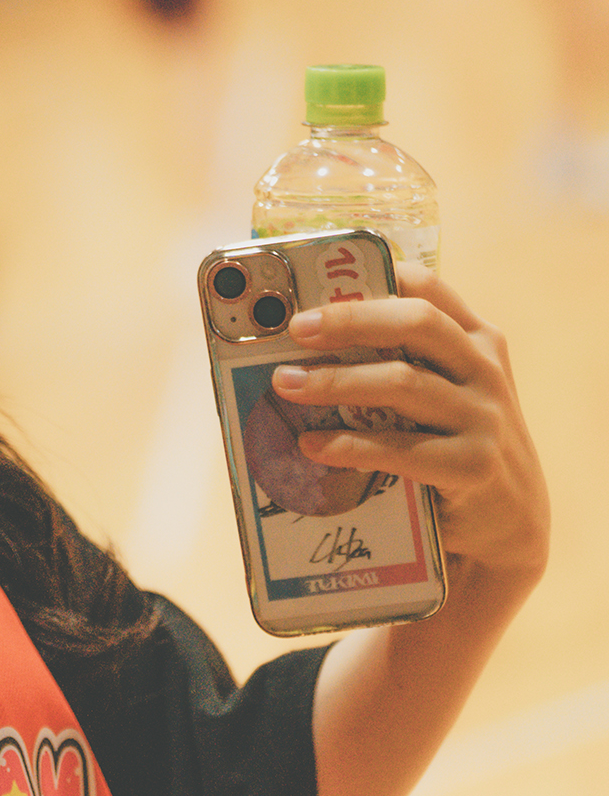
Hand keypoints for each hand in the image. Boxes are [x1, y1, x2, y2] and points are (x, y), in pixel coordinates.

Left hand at [275, 264, 547, 585]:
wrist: (510, 520)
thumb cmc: (456, 441)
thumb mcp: (445, 390)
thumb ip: (402, 359)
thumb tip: (307, 338)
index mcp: (477, 339)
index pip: (428, 287)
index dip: (375, 275)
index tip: (321, 279)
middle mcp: (485, 370)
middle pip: (417, 323)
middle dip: (350, 320)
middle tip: (296, 329)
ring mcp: (485, 417)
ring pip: (403, 383)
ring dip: (335, 381)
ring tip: (284, 384)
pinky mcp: (474, 466)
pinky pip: (401, 449)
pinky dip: (349, 446)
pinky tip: (311, 446)